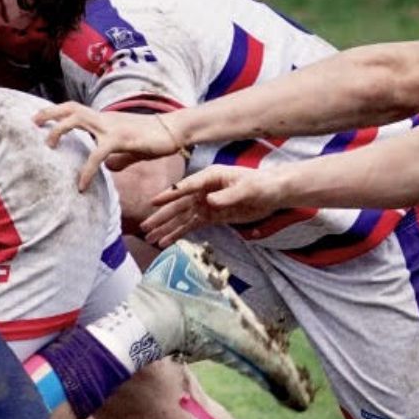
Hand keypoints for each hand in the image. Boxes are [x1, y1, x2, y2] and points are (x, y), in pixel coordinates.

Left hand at [33, 102, 184, 191]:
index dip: (56, 111)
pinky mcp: (120, 139)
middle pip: (71, 108)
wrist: (174, 131)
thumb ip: (118, 157)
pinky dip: (86, 169)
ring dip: (59, 130)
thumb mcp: (130, 149)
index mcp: (104, 119)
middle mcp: (104, 119)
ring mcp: (111, 127)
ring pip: (77, 120)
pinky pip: (97, 153)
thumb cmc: (153, 139)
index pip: (75, 109)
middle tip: (32, 122)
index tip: (39, 118)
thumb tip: (109, 168)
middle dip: (49, 113)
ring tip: (48, 146)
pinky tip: (81, 184)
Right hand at [139, 165, 283, 245]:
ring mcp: (206, 203)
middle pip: (178, 204)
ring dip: (166, 228)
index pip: (186, 187)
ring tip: (150, 238)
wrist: (274, 193)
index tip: (153, 202)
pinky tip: (166, 241)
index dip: (170, 195)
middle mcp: (203, 189)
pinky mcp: (211, 215)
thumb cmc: (262, 184)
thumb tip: (208, 200)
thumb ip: (228, 195)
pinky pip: (191, 225)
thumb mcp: (248, 188)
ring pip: (181, 217)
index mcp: (210, 177)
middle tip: (144, 227)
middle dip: (161, 216)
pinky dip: (178, 233)